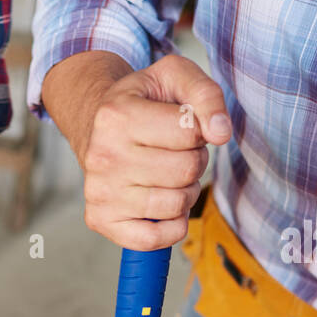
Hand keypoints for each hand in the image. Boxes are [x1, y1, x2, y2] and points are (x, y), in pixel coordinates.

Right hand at [77, 54, 230, 249]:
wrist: (95, 125)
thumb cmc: (141, 103)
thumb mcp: (174, 77)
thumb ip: (206, 95)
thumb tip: (220, 133)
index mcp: (117, 115)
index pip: (190, 133)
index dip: (198, 130)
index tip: (181, 127)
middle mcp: (103, 156)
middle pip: (185, 171)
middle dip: (194, 161)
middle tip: (176, 153)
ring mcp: (99, 191)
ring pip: (175, 205)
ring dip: (185, 192)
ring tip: (168, 176)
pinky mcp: (99, 219)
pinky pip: (153, 240)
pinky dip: (171, 226)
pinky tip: (163, 207)